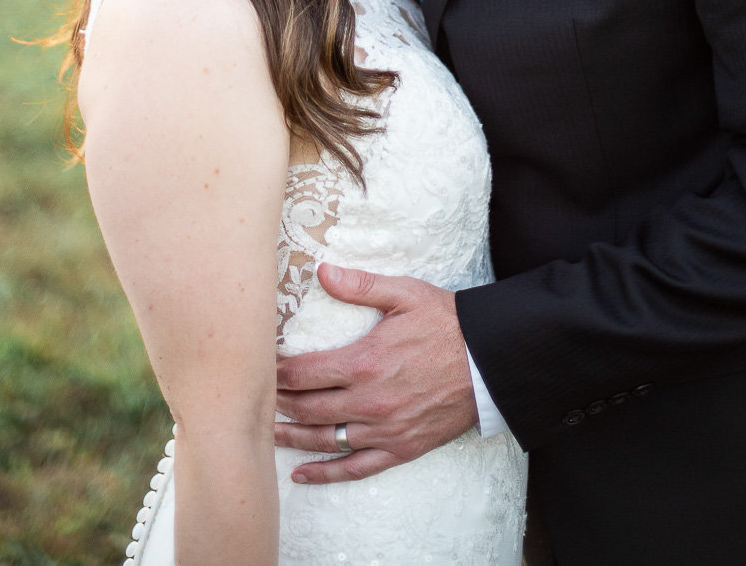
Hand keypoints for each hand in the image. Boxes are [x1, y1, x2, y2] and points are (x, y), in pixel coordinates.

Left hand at [274, 263, 477, 483]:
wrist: (489, 361)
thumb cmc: (446, 323)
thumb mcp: (405, 294)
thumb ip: (361, 285)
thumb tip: (322, 272)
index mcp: (364, 362)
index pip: (304, 373)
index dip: (277, 371)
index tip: (261, 366)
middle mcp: (368, 401)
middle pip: (307, 408)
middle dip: (278, 403)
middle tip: (256, 397)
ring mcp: (383, 430)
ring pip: (325, 440)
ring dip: (292, 437)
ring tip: (266, 434)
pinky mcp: (400, 448)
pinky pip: (355, 468)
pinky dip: (326, 473)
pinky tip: (302, 474)